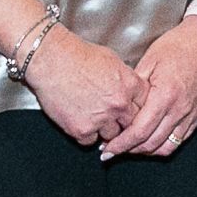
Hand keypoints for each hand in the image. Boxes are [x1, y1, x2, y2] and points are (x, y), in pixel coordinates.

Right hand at [22, 28, 144, 146]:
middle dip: (124, 123)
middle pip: (132, 125)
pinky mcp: (81, 129)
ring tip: (93, 115)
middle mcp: (119, 104)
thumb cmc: (78, 55)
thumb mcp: (112, 61)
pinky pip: (90, 141)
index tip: (132, 111)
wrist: (50, 59)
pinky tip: (80, 118)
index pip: (146, 107)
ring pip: (112, 136)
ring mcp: (101, 119)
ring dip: (105, 129)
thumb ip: (126, 80)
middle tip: (113, 118)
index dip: (139, 109)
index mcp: (130, 85)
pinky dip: (86, 133)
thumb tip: (131, 92)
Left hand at [105, 13, 196, 157]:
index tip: (109, 148)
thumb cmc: (178, 46)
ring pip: (166, 147)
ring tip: (131, 147)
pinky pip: (179, 140)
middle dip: (129, 150)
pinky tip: (152, 141)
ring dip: (146, 151)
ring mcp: (190, 115)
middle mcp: (179, 109)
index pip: (140, 131)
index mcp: (165, 95)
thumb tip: (118, 105)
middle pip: (151, 143)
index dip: (121, 144)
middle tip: (114, 149)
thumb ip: (134, 87)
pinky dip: (163, 146)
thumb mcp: (148, 61)